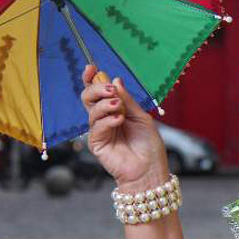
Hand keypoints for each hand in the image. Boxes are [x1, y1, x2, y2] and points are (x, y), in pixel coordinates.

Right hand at [80, 65, 168, 190]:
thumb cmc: (148, 145)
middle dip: (96, 89)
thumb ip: (128, 100)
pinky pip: (97, 127)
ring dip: (105, 104)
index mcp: (115, 110)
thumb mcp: (142, 117)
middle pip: (88, 98)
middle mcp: (104, 119)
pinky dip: (107, 120)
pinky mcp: (97, 144)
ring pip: (92, 111)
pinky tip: (118, 120)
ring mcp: (99, 131)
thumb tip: (116, 79)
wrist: (150, 170)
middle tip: (109, 89)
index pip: (99, 92)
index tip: (91, 67)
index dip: (92, 78)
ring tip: (119, 106)